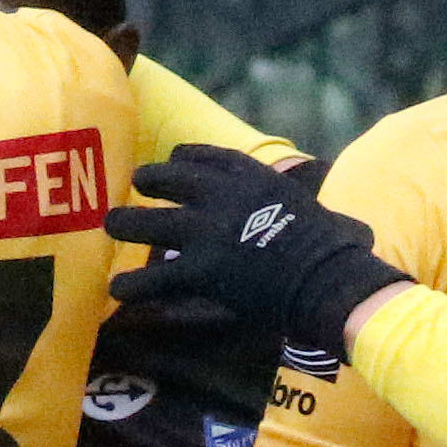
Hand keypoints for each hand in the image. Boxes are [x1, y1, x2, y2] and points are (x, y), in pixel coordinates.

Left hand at [107, 143, 406, 355]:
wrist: (328, 277)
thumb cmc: (334, 249)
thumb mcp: (313, 207)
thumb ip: (294, 207)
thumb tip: (333, 222)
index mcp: (251, 177)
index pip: (206, 157)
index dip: (183, 157)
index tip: (172, 157)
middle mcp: (221, 196)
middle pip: (168, 178)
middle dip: (148, 180)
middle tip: (135, 185)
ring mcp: (206, 232)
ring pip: (147, 222)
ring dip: (125, 223)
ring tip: (112, 225)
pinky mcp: (199, 269)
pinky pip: (153, 277)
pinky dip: (132, 284)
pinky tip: (117, 289)